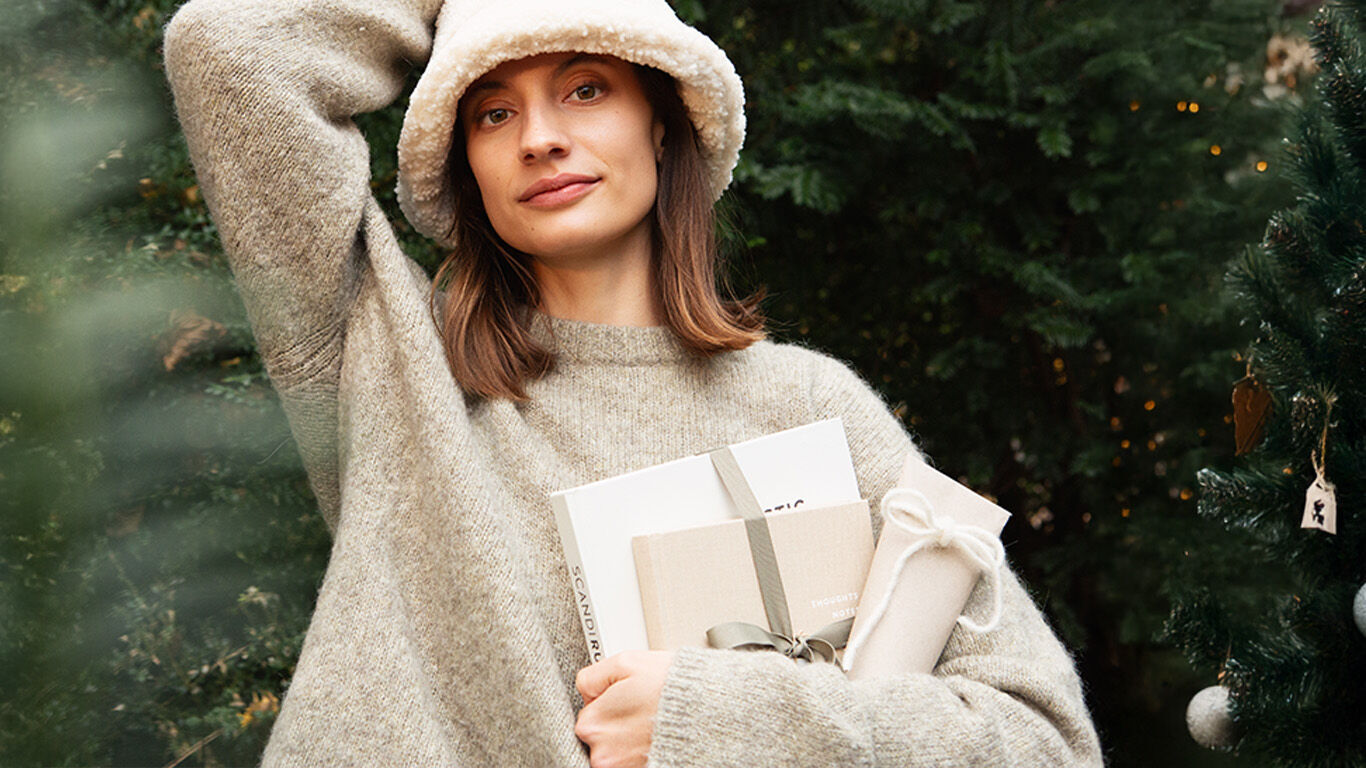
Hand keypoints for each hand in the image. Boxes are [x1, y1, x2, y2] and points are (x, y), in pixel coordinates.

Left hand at [574, 650, 674, 767]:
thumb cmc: (673, 687)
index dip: (608, 700)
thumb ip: (592, 676)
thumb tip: (585, 688)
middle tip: (642, 707)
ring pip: (618, 748)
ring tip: (653, 720)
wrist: (713, 711)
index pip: (588, 712)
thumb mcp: (626, 662)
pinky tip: (657, 735)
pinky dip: (643, 747)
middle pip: (601, 734)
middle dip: (618, 721)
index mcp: (593, 724)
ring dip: (630, 737)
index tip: (624, 696)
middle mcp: (603, 754)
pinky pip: (633, 758)